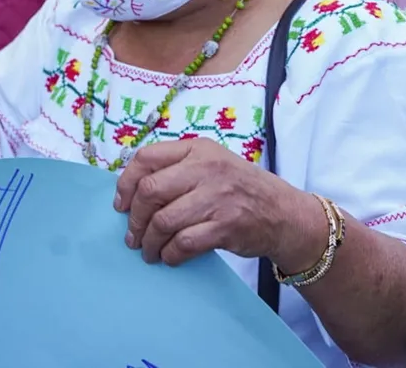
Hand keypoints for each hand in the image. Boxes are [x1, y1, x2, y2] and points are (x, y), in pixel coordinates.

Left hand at [113, 139, 328, 269]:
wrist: (284, 214)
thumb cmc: (238, 189)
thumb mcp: (211, 164)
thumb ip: (176, 169)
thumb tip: (131, 194)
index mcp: (197, 148)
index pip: (146, 158)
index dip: (126, 184)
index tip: (121, 205)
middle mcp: (206, 168)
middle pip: (150, 191)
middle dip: (135, 218)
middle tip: (132, 235)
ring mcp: (217, 196)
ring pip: (164, 221)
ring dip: (149, 241)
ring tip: (148, 251)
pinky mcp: (226, 225)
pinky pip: (184, 243)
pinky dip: (170, 254)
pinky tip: (169, 257)